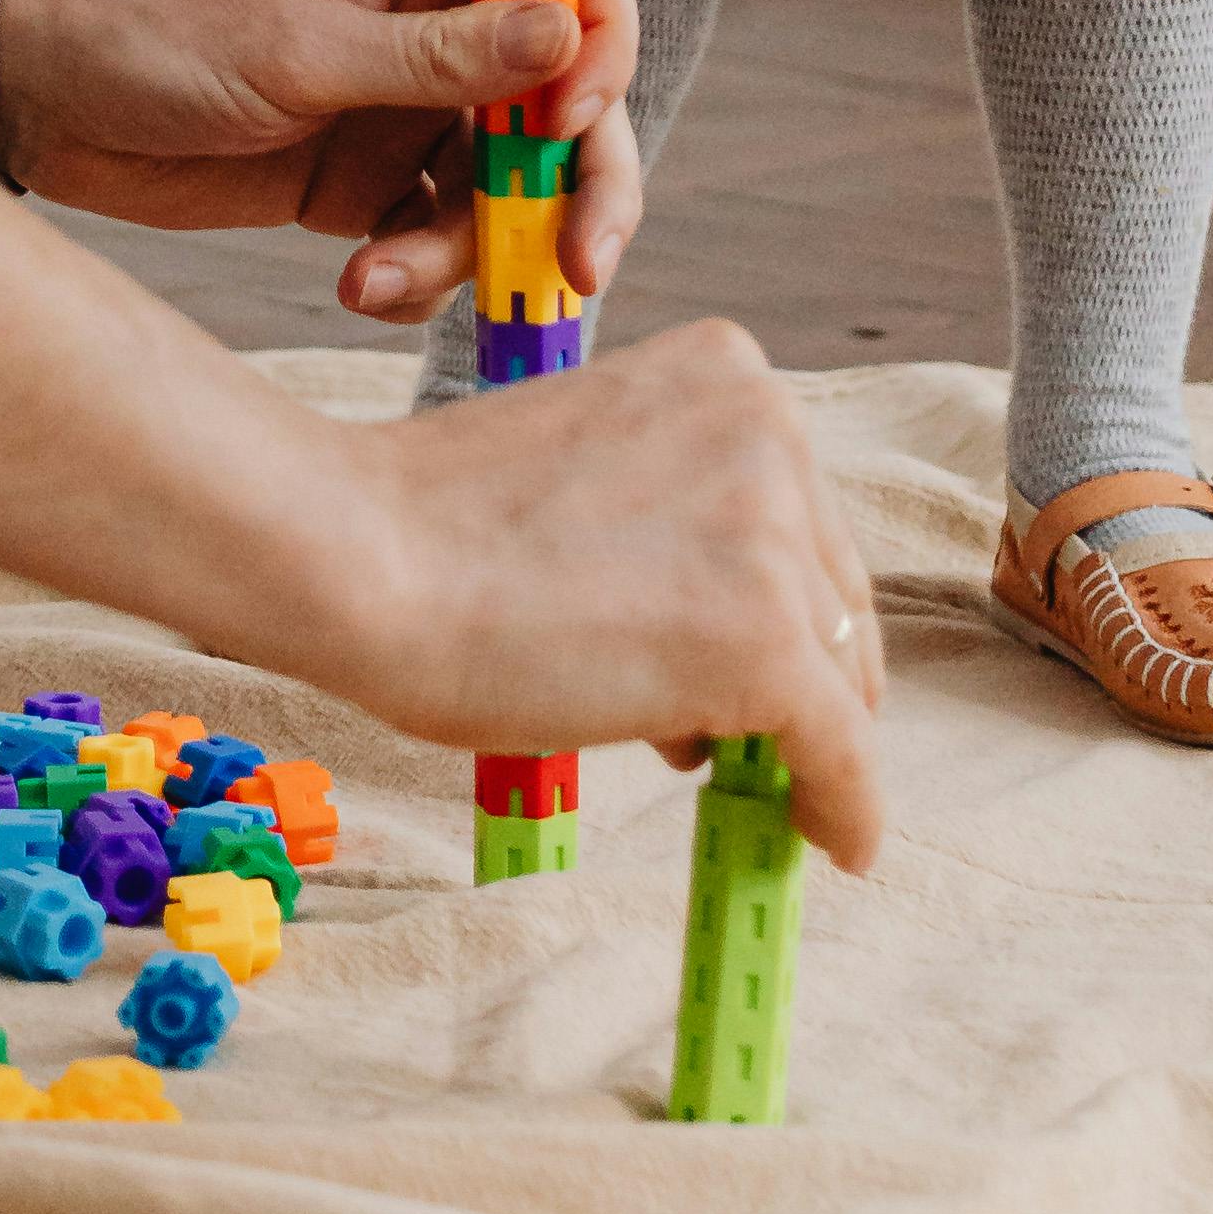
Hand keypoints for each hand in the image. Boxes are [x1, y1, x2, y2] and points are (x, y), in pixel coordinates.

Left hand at [0, 0, 644, 315]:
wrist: (40, 97)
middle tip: (575, 267)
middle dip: (578, 187)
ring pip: (504, 190)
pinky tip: (359, 283)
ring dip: (469, 249)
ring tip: (379, 278)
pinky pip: (436, 240)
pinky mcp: (362, 190)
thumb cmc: (153, 30)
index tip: (564, 121)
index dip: (598, 50)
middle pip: (565, 106)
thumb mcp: (293, 47)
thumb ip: (431, 55)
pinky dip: (417, 274)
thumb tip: (566, 33)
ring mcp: (403, 116)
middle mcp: (435, 35)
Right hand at [350, 323, 886, 864]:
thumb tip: (734, 651)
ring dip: (787, 732)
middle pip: (830, 588)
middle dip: (799, 668)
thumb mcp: (592, 471)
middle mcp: (773, 432)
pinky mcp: (767, 645)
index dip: (783, 599)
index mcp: (728, 369)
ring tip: (718, 775)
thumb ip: (678, 523)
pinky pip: (842, 751)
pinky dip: (845, 808)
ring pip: (834, 670)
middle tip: (748, 736)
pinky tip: (835, 844)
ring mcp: (775, 538)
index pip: (798, 511)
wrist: (368, 560)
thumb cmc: (436, 524)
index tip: (772, 657)